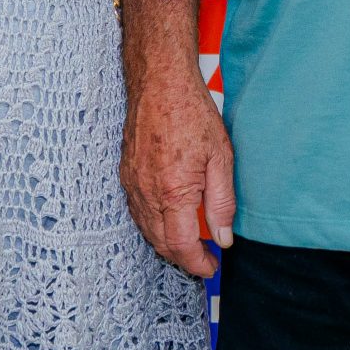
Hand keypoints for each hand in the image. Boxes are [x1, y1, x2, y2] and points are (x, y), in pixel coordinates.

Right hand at [121, 76, 235, 278]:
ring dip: (167, 244)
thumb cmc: (192, 114)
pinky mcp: (126, 174)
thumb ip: (222, 202)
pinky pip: (137, 212)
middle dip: (183, 258)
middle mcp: (147, 193)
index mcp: (173, 192)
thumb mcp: (220, 157)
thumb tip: (223, 238)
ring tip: (191, 242)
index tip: (211, 267)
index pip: (182, 245)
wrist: (160, 82)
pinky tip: (169, 219)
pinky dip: (153, 226)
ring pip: (146, 230)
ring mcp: (132, 184)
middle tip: (205, 258)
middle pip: (161, 244)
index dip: (197, 263)